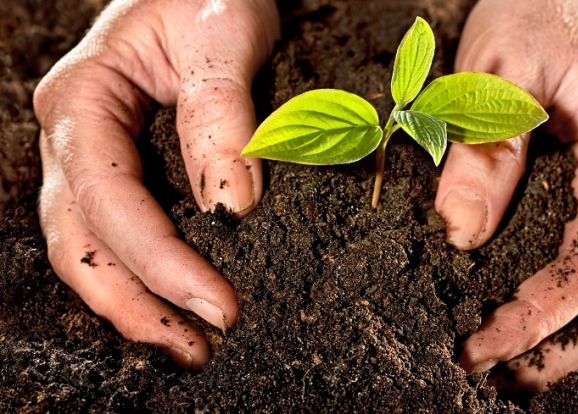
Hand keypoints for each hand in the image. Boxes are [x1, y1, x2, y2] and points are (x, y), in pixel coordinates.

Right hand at [34, 0, 278, 368]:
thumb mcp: (219, 40)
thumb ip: (221, 119)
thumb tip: (233, 208)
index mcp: (83, 99)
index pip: (112, 200)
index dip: (162, 263)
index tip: (219, 305)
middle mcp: (74, 136)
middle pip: (82, 241)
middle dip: (137, 304)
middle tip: (197, 348)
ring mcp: (94, 156)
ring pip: (91, 248)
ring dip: (136, 303)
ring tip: (189, 345)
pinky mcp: (125, 169)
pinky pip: (119, 233)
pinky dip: (144, 276)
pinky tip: (177, 302)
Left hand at [436, 0, 577, 390]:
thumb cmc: (531, 20)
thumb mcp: (495, 75)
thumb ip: (485, 152)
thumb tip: (459, 234)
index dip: (540, 316)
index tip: (482, 345)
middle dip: (552, 349)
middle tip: (484, 373)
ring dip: (557, 345)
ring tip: (497, 373)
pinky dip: (553, 315)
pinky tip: (511, 328)